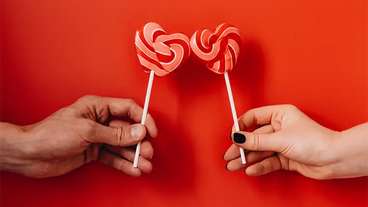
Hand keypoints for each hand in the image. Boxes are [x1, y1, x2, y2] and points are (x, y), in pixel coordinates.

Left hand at [1, 95, 157, 177]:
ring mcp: (97, 137)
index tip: (152, 132)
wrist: (31, 154)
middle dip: (139, 142)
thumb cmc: (52, 134)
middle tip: (147, 153)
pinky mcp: (94, 152)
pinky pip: (113, 157)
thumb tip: (138, 131)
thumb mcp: (87, 131)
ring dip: (134, 155)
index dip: (143, 119)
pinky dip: (123, 164)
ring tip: (145, 166)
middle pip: (127, 129)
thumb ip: (115, 134)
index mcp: (98, 107)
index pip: (128, 108)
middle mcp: (100, 121)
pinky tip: (133, 169)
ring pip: (122, 145)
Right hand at [223, 104, 340, 179]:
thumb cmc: (315, 141)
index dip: (241, 126)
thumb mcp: (280, 139)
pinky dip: (259, 166)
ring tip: (234, 166)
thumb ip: (256, 140)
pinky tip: (251, 170)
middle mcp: (280, 128)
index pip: (253, 117)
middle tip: (229, 155)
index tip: (232, 136)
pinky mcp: (285, 157)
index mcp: (280, 114)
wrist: (334, 159)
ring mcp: (282, 143)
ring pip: (260, 151)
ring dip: (247, 159)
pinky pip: (268, 161)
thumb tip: (237, 137)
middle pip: (254, 137)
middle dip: (241, 147)